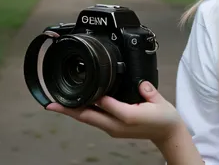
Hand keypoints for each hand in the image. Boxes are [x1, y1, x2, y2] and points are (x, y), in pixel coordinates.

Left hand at [45, 81, 181, 145]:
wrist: (167, 134)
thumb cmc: (164, 118)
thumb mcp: (160, 102)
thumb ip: (149, 91)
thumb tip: (140, 83)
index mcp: (129, 117)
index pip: (107, 105)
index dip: (95, 97)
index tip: (83, 88)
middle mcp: (117, 126)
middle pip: (88, 117)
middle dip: (69, 110)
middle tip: (51, 104)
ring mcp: (113, 129)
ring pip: (88, 119)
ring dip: (72, 112)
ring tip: (57, 105)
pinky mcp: (112, 128)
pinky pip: (94, 120)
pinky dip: (82, 112)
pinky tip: (76, 106)